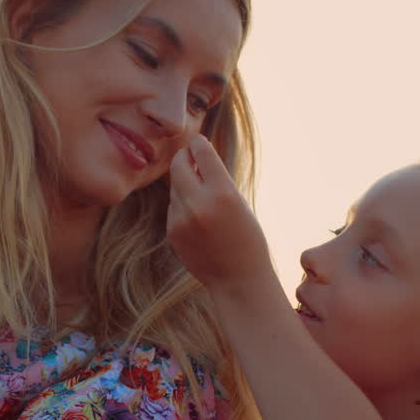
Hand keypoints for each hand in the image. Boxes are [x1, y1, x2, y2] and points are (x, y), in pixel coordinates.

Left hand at [166, 134, 274, 289]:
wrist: (238, 279)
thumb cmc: (247, 238)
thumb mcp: (239, 202)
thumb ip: (217, 179)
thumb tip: (194, 154)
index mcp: (223, 192)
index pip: (201, 151)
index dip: (198, 143)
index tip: (197, 141)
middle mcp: (199, 204)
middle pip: (179, 164)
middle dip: (183, 157)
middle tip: (189, 156)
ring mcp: (182, 219)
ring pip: (175, 187)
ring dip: (185, 184)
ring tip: (203, 198)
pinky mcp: (172, 232)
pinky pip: (173, 207)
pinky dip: (182, 205)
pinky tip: (198, 219)